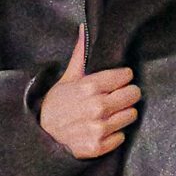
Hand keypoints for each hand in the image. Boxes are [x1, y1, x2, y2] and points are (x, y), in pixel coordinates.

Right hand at [37, 24, 140, 157]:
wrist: (42, 138)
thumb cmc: (55, 106)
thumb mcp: (66, 79)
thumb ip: (81, 56)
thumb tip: (85, 29)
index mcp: (90, 87)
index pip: (125, 76)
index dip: (122, 77)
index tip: (117, 81)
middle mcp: (97, 107)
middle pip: (133, 94)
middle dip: (127, 94)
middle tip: (116, 97)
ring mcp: (99, 128)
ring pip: (130, 115)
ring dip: (122, 114)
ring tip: (108, 114)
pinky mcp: (99, 146)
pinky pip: (121, 136)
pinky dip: (114, 134)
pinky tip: (102, 129)